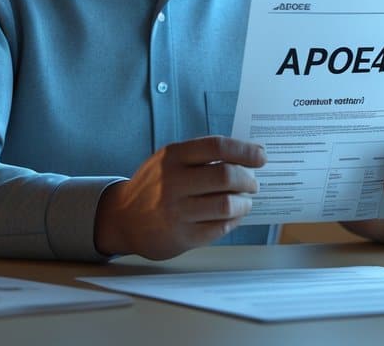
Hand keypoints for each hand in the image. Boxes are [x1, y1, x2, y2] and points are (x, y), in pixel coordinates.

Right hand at [94, 135, 265, 259]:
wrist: (123, 218)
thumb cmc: (154, 185)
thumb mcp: (169, 160)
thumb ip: (201, 156)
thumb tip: (246, 154)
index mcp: (172, 156)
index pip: (217, 147)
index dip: (245, 150)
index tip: (261, 156)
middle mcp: (173, 182)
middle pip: (226, 176)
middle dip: (248, 179)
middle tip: (253, 183)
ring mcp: (176, 211)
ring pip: (226, 205)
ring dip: (244, 203)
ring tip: (245, 202)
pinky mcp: (181, 236)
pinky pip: (219, 228)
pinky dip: (233, 221)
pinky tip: (232, 217)